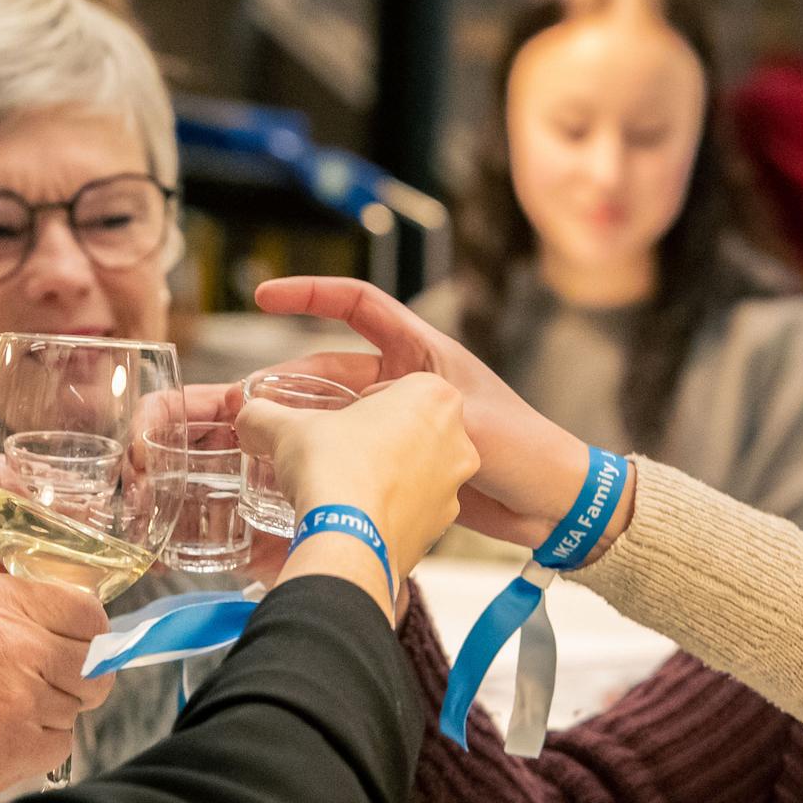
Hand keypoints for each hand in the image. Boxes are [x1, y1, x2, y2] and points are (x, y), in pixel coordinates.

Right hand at [0, 574, 114, 802]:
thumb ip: (13, 607)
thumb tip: (67, 622)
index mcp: (4, 602)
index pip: (89, 613)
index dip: (87, 632)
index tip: (76, 644)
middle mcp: (22, 646)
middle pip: (95, 665)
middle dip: (79, 675)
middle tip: (43, 682)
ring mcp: (24, 700)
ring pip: (76, 706)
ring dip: (50, 710)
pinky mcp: (18, 748)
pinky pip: (59, 744)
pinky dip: (37, 743)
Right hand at [236, 373, 478, 595]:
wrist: (349, 541)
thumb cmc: (333, 470)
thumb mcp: (288, 429)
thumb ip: (264, 416)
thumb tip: (248, 418)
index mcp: (433, 394)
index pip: (398, 385)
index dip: (364, 400)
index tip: (341, 417)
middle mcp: (456, 438)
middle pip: (411, 426)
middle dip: (378, 436)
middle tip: (340, 449)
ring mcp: (454, 486)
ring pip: (416, 469)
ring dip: (385, 472)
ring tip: (346, 484)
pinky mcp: (443, 527)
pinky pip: (414, 509)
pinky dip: (389, 509)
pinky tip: (358, 515)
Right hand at [252, 277, 593, 545]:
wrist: (552, 507)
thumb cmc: (522, 450)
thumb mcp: (463, 422)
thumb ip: (398, 417)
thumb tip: (340, 424)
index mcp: (424, 353)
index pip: (359, 306)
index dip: (311, 294)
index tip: (264, 297)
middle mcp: (410, 386)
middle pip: (335, 373)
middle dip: (293, 386)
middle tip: (250, 405)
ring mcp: (405, 429)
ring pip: (341, 421)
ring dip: (306, 430)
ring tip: (263, 446)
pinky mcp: (406, 471)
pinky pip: (355, 460)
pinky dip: (329, 467)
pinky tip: (300, 483)